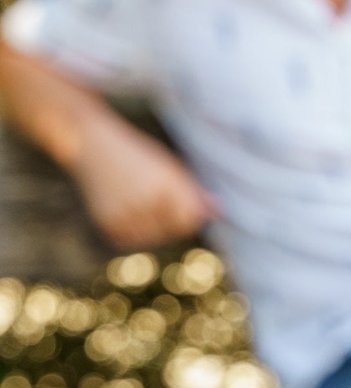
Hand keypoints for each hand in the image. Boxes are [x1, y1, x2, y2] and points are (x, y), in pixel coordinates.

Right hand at [74, 118, 219, 247]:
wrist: (94, 147)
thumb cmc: (139, 155)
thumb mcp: (170, 168)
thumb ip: (194, 192)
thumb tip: (219, 212)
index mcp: (165, 186)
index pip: (190, 220)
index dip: (191, 215)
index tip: (184, 205)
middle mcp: (145, 203)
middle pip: (174, 231)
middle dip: (172, 220)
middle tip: (154, 197)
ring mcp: (124, 216)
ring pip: (154, 238)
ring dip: (153, 228)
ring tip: (140, 202)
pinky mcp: (108, 225)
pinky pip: (132, 241)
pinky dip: (133, 231)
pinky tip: (126, 209)